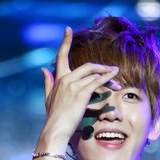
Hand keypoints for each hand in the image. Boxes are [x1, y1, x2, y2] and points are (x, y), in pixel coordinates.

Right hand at [38, 27, 120, 145]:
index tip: (68, 29)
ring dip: (107, 74)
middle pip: (86, 66)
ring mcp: (73, 85)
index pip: (61, 56)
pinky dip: (107, 77)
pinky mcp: (81, 93)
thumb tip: (42, 69)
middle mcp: (66, 79)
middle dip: (100, 67)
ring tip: (117, 75)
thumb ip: (47, 82)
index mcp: (58, 79)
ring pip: (94, 74)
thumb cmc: (53, 117)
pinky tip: (114, 76)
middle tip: (111, 70)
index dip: (65, 42)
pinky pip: (97, 81)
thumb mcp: (48, 98)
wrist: (55, 129)